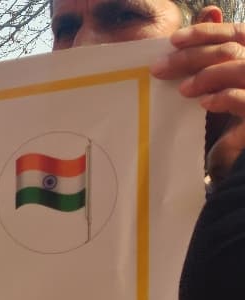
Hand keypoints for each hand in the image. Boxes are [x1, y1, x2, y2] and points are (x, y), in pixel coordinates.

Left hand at [152, 22, 244, 182]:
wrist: (242, 169)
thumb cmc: (227, 133)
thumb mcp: (214, 98)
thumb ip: (202, 74)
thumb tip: (174, 54)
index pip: (234, 33)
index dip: (206, 32)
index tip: (173, 40)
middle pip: (231, 48)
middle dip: (193, 55)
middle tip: (160, 68)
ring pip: (241, 67)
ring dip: (207, 75)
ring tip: (183, 90)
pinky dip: (225, 97)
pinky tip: (205, 103)